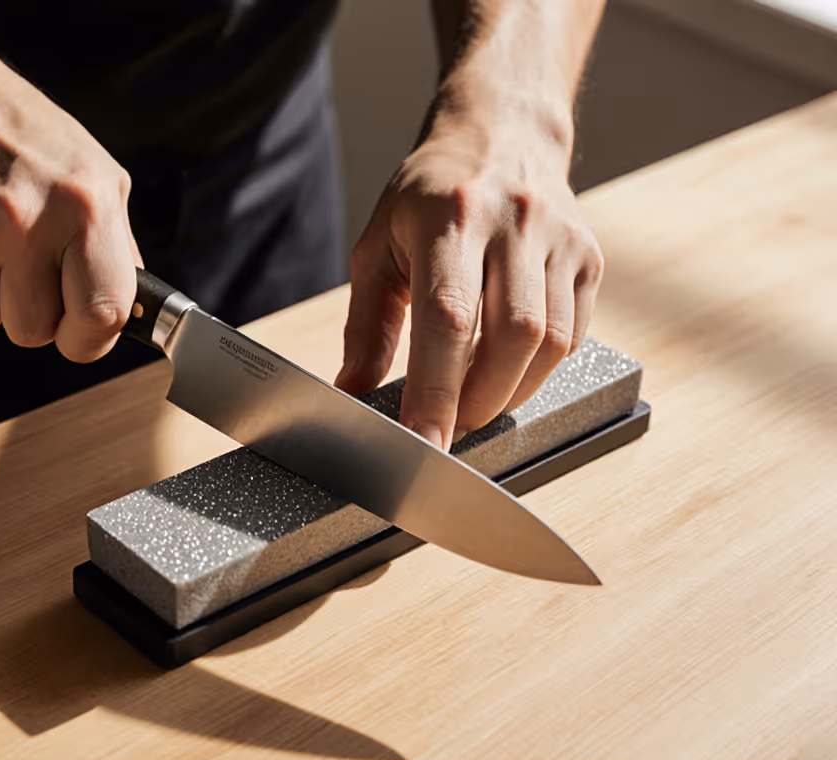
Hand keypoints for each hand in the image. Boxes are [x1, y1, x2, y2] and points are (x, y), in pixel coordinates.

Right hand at [0, 32, 139, 361]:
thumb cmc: (29, 138)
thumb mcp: (100, 176)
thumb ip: (120, 248)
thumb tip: (135, 312)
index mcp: (84, 209)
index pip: (102, 315)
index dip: (94, 340)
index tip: (85, 334)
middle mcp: (26, 225)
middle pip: (36, 332)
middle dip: (39, 314)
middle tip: (34, 268)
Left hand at [335, 110, 603, 450]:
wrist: (502, 134)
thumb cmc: (429, 195)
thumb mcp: (379, 245)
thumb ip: (367, 322)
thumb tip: (353, 390)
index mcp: (449, 217)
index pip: (448, 319)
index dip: (437, 389)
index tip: (424, 442)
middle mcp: (514, 222)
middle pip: (512, 338)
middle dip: (479, 400)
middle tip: (450, 422)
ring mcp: (560, 238)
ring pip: (552, 343)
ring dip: (512, 390)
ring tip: (476, 398)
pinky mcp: (589, 256)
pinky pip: (573, 333)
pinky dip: (540, 367)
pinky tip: (509, 366)